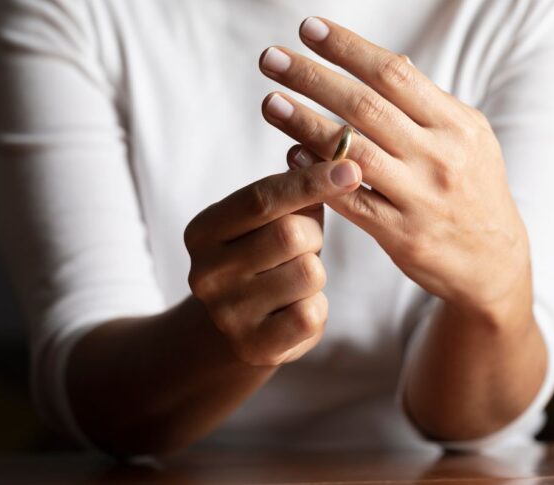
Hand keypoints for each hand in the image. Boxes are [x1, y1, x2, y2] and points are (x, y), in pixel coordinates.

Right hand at [184, 159, 361, 365]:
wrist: (234, 329)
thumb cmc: (260, 259)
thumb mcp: (265, 222)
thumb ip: (292, 191)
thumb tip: (338, 156)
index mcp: (203, 231)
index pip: (260, 199)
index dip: (309, 181)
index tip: (350, 168)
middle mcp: (206, 273)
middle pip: (290, 234)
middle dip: (313, 234)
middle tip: (303, 245)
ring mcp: (227, 313)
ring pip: (308, 273)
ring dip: (315, 272)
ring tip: (294, 279)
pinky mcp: (254, 346)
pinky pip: (312, 313)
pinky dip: (316, 306)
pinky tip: (296, 308)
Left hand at [259, 17, 531, 322]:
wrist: (493, 261)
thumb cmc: (473, 189)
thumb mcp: (468, 138)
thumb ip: (428, 105)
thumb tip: (391, 62)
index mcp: (456, 125)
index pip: (394, 74)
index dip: (348, 48)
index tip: (309, 28)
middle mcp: (439, 158)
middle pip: (366, 107)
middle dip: (313, 78)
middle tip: (271, 59)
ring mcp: (420, 199)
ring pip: (353, 153)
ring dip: (305, 124)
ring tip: (270, 102)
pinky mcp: (402, 236)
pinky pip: (352, 202)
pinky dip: (319, 177)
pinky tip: (292, 154)